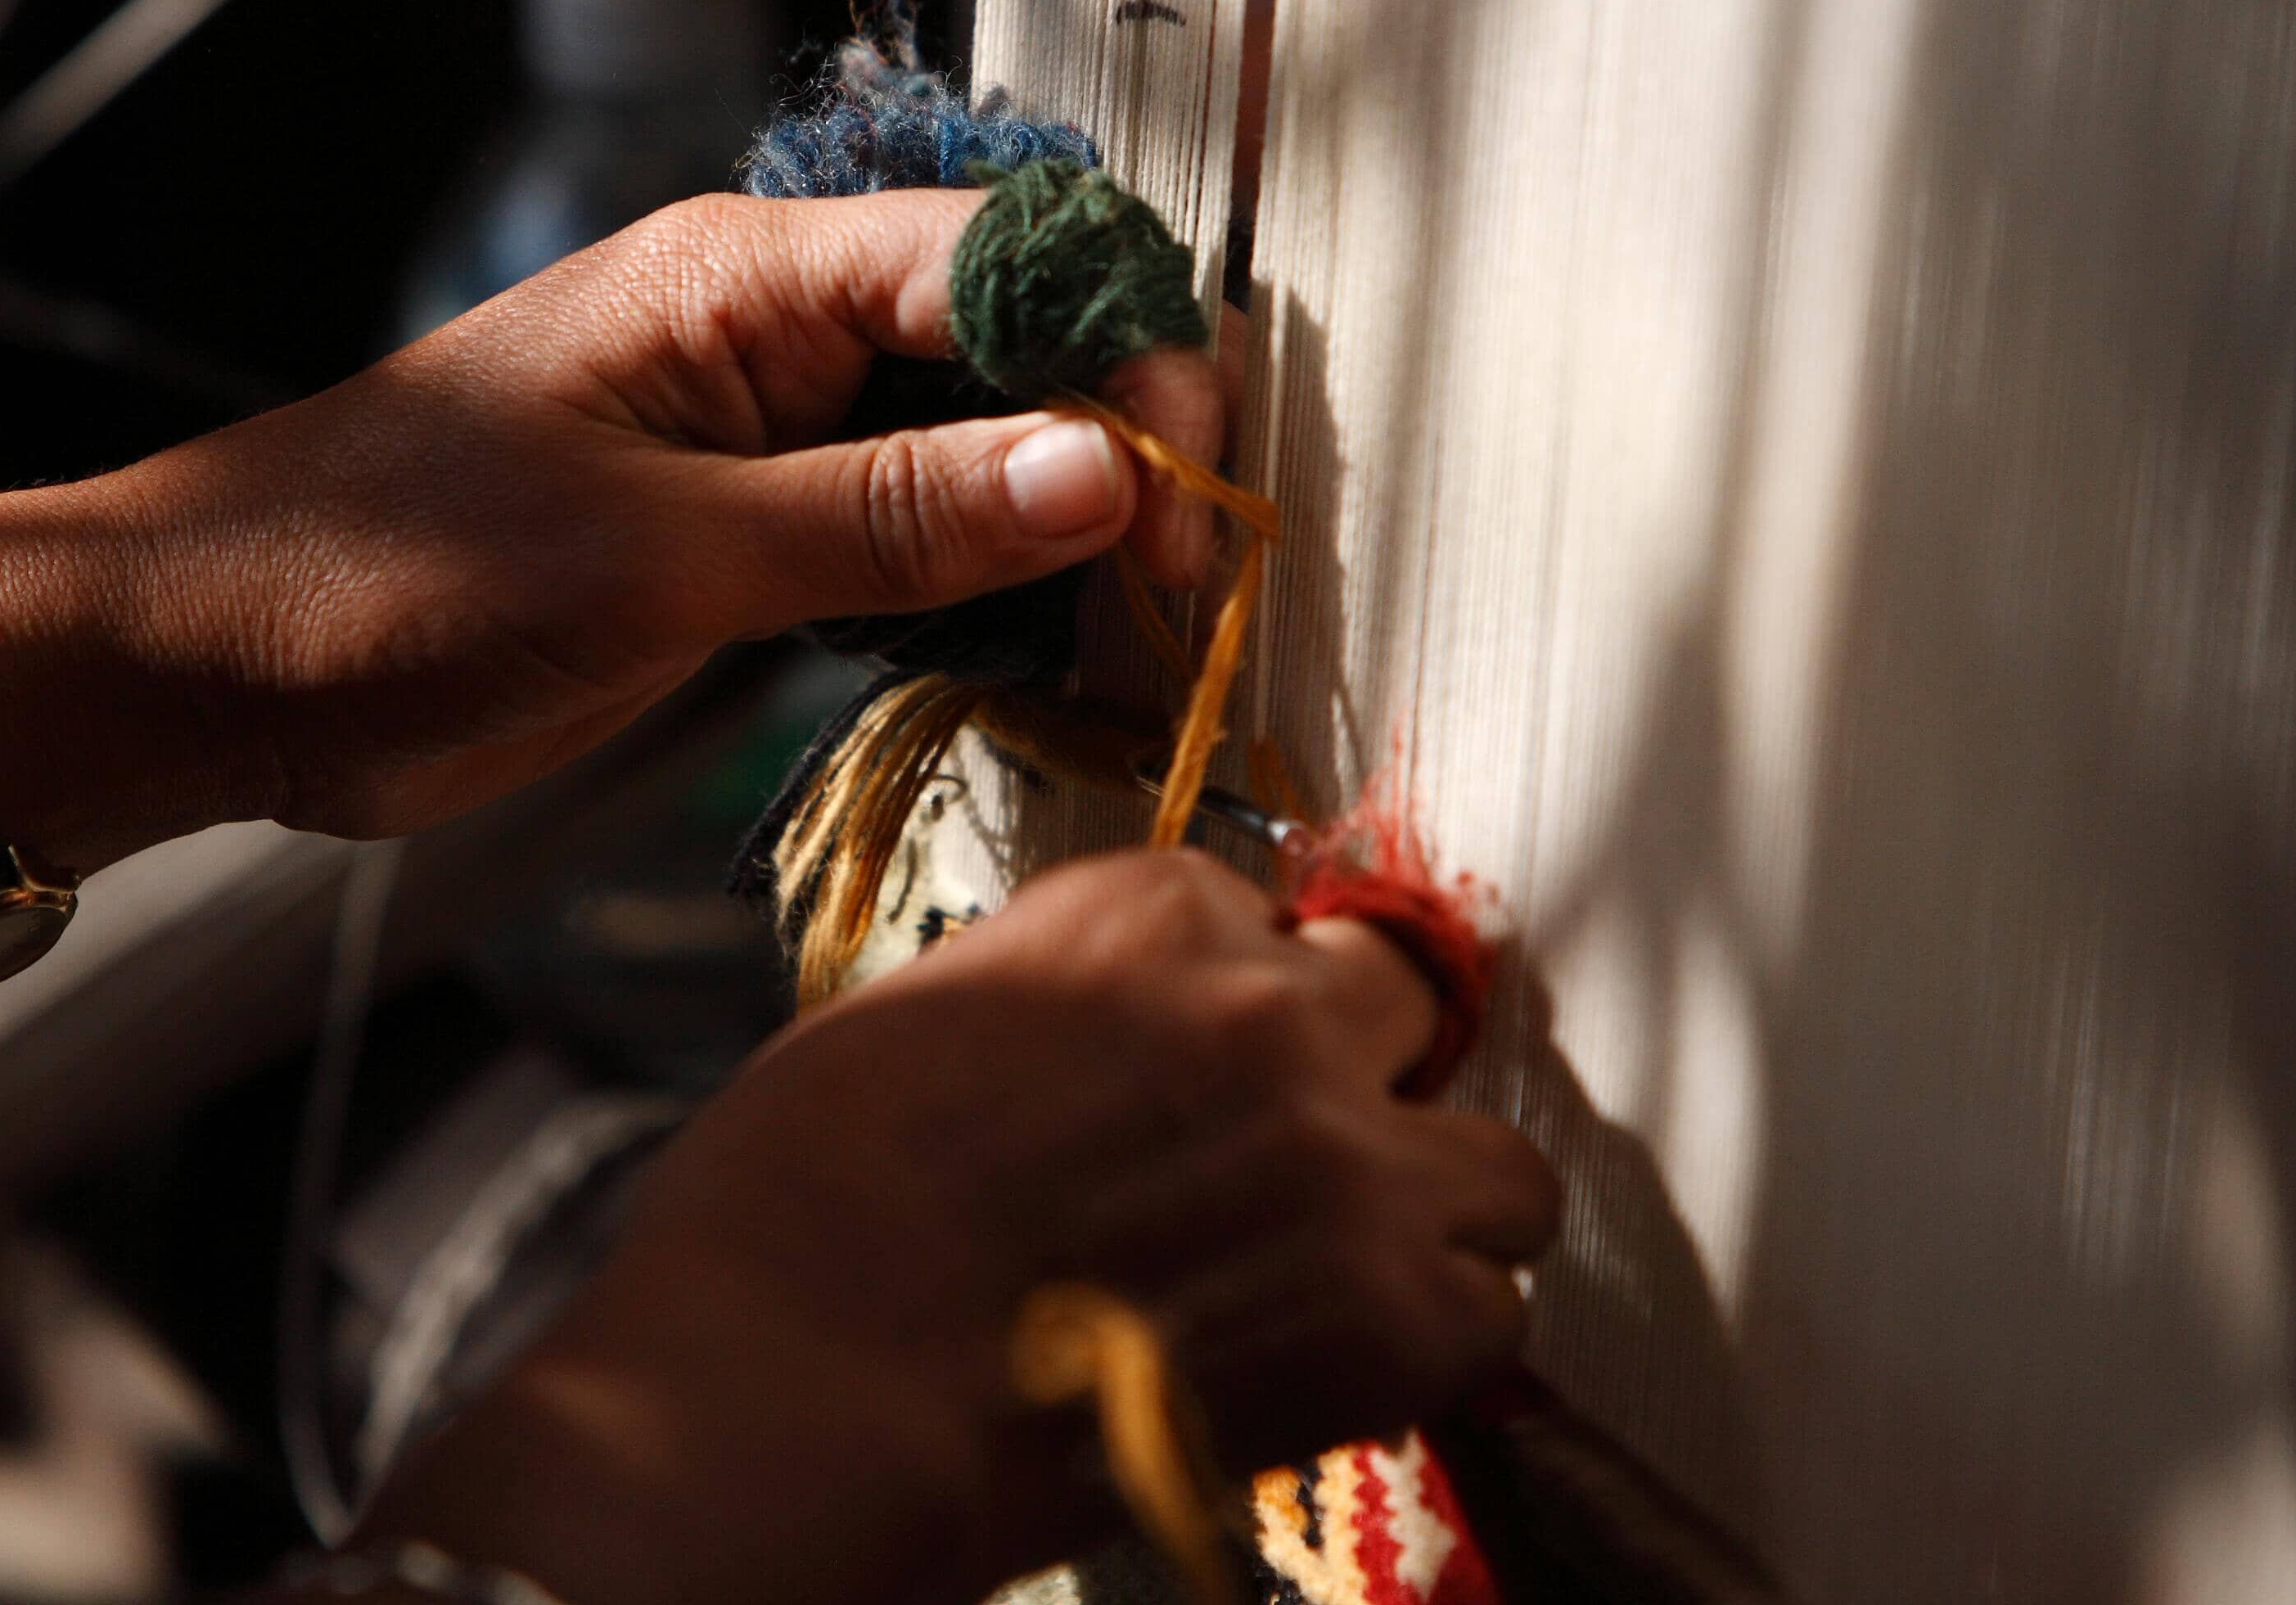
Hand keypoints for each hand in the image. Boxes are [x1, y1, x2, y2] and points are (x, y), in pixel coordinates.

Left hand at [0, 188, 1224, 862]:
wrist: (223, 669)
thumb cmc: (401, 575)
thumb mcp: (662, 553)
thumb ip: (890, 515)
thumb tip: (1107, 468)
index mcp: (754, 274)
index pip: (1012, 268)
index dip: (1127, 371)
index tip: (1188, 513)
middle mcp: (781, 331)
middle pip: (1021, 353)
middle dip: (1124, 459)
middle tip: (1182, 609)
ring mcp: (770, 438)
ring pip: (983, 452)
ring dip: (1073, 538)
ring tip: (1146, 654)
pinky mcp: (751, 539)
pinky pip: (917, 541)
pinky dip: (994, 596)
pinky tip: (1051, 666)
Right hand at [367, 851, 1562, 1604]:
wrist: (796, 1383)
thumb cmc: (798, 1209)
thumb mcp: (917, 1019)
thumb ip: (1062, 1004)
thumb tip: (1110, 1051)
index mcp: (1146, 911)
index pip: (1263, 922)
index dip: (1235, 1009)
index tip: (1201, 1080)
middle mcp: (1270, 1008)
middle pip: (1401, 1005)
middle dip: (1357, 1077)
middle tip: (1290, 1165)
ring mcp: (1346, 1160)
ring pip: (1499, 1167)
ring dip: (1433, 1214)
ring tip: (1348, 1277)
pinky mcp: (1387, 1314)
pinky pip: (1492, 1314)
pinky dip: (1428, 1349)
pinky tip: (1338, 1371)